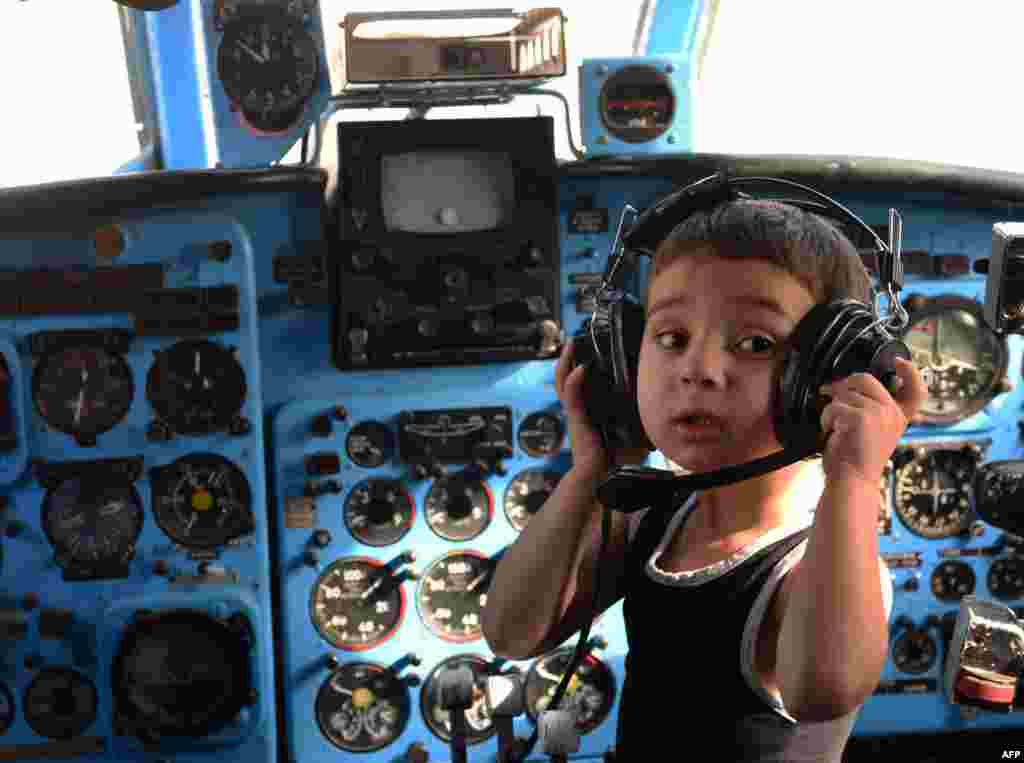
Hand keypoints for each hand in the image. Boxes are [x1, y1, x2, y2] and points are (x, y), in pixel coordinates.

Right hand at [555, 340, 647, 477]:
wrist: (604, 478)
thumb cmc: (619, 459)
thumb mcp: (636, 432)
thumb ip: (645, 419)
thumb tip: (666, 406)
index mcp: (592, 409)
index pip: (583, 382)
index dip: (583, 364)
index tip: (593, 346)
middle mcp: (581, 407)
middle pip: (567, 376)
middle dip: (570, 356)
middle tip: (577, 338)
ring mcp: (576, 412)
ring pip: (563, 381)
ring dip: (566, 361)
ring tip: (572, 344)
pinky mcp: (576, 418)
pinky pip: (571, 395)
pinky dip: (574, 380)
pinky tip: (582, 368)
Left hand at [817, 356, 927, 485]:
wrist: (852, 481)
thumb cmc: (854, 458)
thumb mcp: (870, 430)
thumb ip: (868, 408)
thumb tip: (839, 385)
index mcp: (899, 417)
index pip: (916, 391)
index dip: (911, 372)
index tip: (901, 362)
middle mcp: (893, 414)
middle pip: (866, 379)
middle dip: (844, 385)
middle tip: (830, 394)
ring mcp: (879, 413)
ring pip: (844, 393)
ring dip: (831, 409)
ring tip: (834, 428)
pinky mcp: (861, 417)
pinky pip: (834, 406)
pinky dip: (826, 419)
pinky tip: (831, 432)